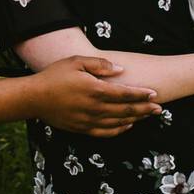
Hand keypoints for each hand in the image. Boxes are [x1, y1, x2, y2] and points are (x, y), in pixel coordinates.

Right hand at [30, 55, 161, 136]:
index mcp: (95, 90)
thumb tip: (120, 69)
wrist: (34, 98)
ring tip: (148, 116)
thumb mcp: (76, 61)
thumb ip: (100, 64)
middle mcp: (95, 107)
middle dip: (145, 109)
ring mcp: (89, 120)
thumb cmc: (55, 75)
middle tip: (159, 108)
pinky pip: (106, 132)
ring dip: (136, 119)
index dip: (142, 94)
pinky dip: (120, 129)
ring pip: (119, 122)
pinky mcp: (82, 129)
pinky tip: (128, 125)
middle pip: (126, 110)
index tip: (154, 94)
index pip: (125, 93)